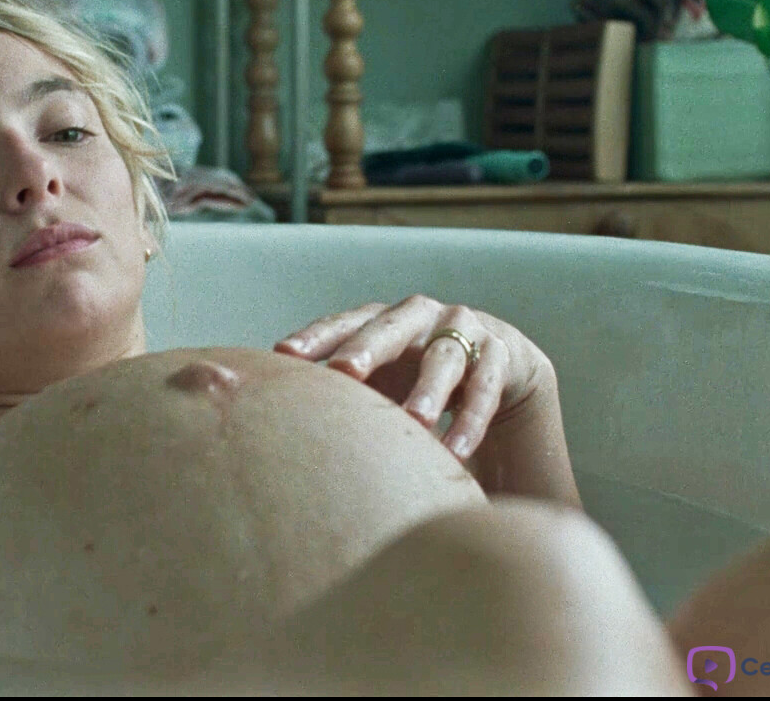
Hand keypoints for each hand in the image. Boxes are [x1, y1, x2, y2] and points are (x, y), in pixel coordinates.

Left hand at [274, 295, 552, 461]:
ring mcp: (464, 330)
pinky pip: (484, 389)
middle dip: (366, 348)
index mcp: (381, 318)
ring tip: (414, 423)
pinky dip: (470, 422)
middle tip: (343, 373)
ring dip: (429, 391)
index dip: (314, 337)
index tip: (283, 355)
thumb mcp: (380, 378)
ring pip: (445, 358)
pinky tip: (454, 453)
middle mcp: (420, 316)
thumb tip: (269, 416)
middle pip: (390, 328)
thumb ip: (338, 389)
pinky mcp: (500, 356)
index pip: (343, 323)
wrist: (497, 366)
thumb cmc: (415, 376)